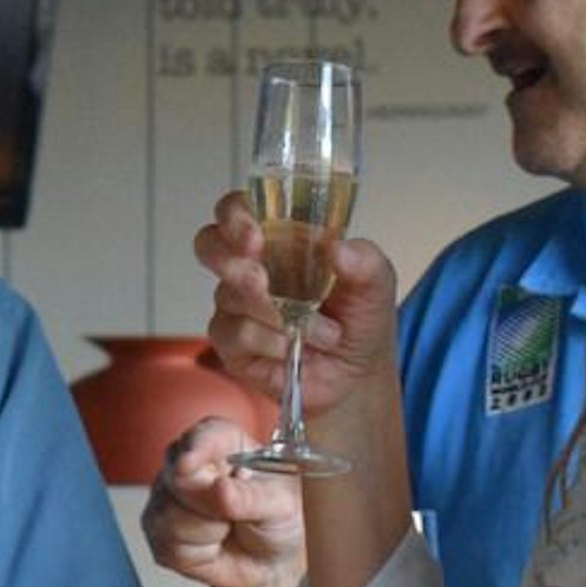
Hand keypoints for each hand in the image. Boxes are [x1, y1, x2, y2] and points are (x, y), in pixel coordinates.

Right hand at [142, 414, 304, 586]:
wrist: (270, 563)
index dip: (197, 447)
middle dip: (209, 506)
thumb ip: (250, 498)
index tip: (190, 463)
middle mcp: (189, 464)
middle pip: (177, 478)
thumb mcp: (281, 506)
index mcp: (225, 443)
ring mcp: (167, 496)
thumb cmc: (278, 523)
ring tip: (228, 530)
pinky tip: (212, 546)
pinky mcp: (157, 530)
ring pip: (169, 514)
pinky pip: (166, 543)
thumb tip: (220, 489)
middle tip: (237, 515)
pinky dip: (197, 554)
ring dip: (207, 533)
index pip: (205, 434)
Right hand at [194, 190, 402, 432]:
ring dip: (276, 314)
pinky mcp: (231, 342)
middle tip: (261, 280)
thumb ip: (364, 261)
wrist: (355, 376)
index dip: (235, 215)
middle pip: (209, 245)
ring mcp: (235, 304)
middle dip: (230, 260)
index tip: (254, 235)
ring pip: (230, 295)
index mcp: (280, 239)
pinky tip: (292, 347)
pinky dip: (270, 341)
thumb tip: (337, 247)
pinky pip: (236, 334)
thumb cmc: (359, 321)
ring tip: (321, 332)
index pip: (238, 210)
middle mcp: (250, 266)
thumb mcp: (376, 285)